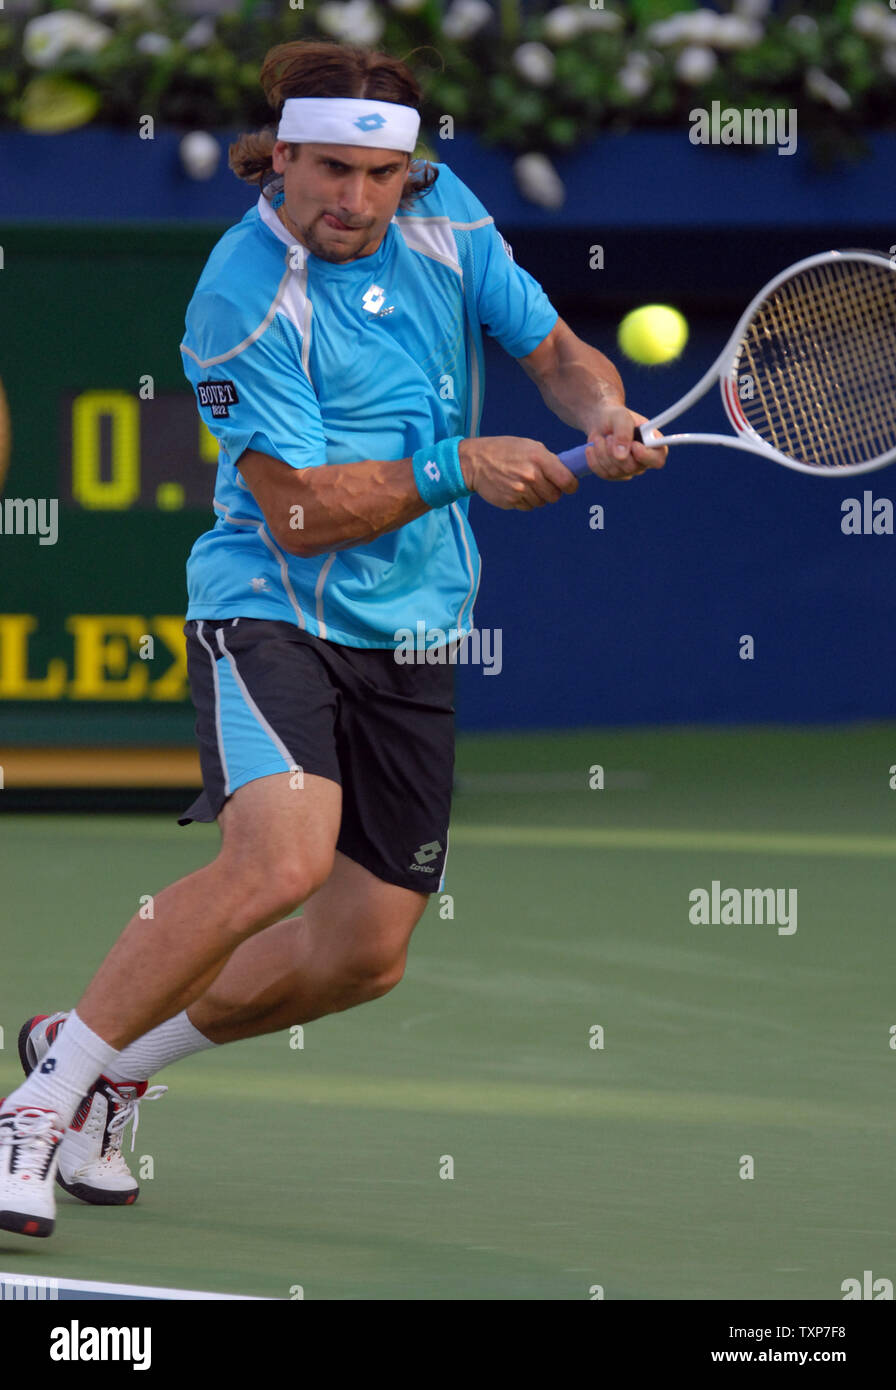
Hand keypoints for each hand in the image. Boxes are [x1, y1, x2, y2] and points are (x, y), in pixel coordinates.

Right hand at [459, 436, 580, 510]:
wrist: (475, 462)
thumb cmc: (504, 451)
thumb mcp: (529, 446)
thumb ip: (548, 460)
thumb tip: (566, 474)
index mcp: (539, 458)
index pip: (567, 481)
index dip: (570, 486)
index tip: (568, 486)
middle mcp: (532, 475)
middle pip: (555, 496)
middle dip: (551, 491)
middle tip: (541, 483)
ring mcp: (521, 490)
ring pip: (541, 503)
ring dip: (537, 496)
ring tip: (524, 484)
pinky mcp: (511, 501)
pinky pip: (528, 507)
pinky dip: (525, 501)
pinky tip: (515, 489)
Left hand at [580, 402, 667, 480]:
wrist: (600, 422)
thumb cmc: (615, 417)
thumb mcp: (620, 416)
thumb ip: (624, 432)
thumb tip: (621, 456)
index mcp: (654, 445)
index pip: (658, 459)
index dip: (646, 456)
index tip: (634, 445)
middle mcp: (644, 461)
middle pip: (632, 467)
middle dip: (615, 451)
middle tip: (608, 436)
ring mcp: (629, 470)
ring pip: (615, 471)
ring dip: (602, 453)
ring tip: (600, 438)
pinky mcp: (614, 474)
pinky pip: (604, 473)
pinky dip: (594, 460)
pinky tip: (592, 448)